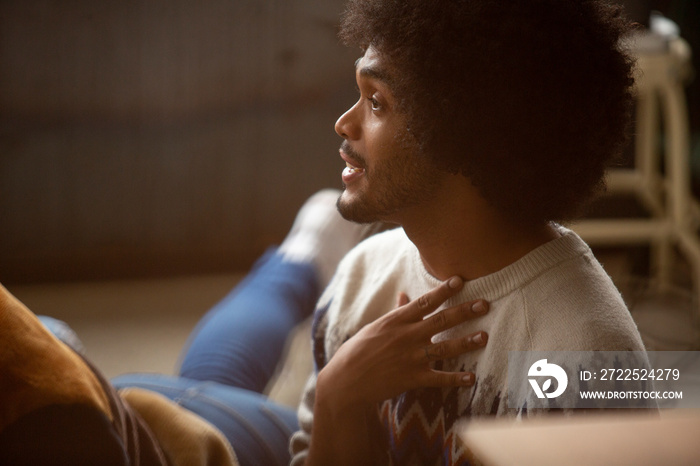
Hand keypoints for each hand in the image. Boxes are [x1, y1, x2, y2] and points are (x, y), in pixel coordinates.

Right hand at [317, 276, 488, 408]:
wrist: (346, 380)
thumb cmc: (359, 350)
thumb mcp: (376, 327)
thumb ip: (396, 312)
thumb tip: (405, 295)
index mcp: (396, 321)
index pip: (424, 302)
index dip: (443, 291)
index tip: (459, 280)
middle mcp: (406, 336)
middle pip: (440, 321)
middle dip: (464, 311)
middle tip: (484, 304)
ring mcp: (411, 357)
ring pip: (445, 348)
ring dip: (466, 342)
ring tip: (484, 336)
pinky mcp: (412, 378)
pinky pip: (439, 378)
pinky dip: (456, 379)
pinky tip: (471, 378)